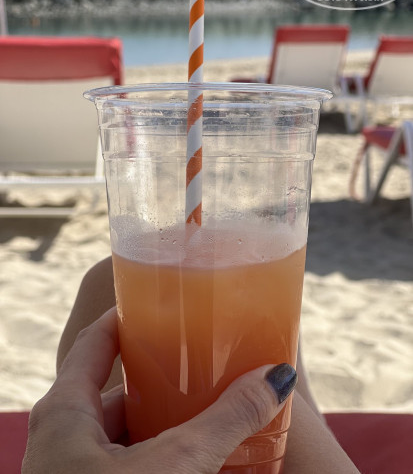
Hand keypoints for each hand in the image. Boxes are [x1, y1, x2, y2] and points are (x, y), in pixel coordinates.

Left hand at [23, 307, 296, 473]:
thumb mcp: (175, 466)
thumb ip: (226, 419)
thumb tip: (275, 376)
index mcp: (65, 412)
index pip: (95, 340)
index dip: (127, 316)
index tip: (161, 303)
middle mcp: (62, 438)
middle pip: (112, 387)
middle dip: (155, 374)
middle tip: (196, 358)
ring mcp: (74, 472)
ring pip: (121, 430)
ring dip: (159, 418)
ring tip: (201, 404)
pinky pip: (126, 463)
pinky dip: (157, 454)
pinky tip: (190, 457)